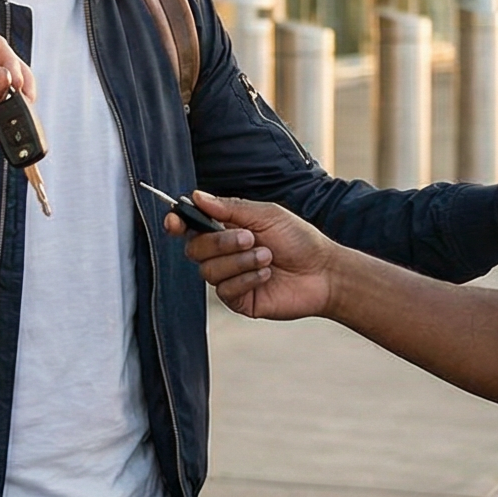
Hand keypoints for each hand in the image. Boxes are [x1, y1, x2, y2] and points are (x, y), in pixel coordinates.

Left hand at [0, 33, 35, 162]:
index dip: (9, 60)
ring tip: (7, 120)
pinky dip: (2, 123)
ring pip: (8, 90)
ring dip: (12, 106)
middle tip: (23, 100)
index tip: (15, 81)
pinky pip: (0, 112)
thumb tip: (6, 77)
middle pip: (7, 66)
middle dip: (18, 83)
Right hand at [173, 192, 344, 320]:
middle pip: (195, 248)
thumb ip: (229, 208)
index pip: (191, 226)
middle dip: (221, 242)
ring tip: (267, 257)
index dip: (177, 223)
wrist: (323, 271)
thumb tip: (197, 196)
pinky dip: (247, 278)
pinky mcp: (238, 300)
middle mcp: (223, 254)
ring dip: (240, 261)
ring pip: (209, 271)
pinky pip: (225, 290)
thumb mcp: (266, 215)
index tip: (174, 221)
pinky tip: (267, 274)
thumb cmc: (299, 240)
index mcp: (226, 229)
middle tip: (250, 238)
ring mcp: (229, 278)